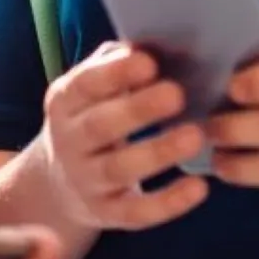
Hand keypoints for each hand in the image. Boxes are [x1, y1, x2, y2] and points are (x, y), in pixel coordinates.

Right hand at [34, 42, 210, 230]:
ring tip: (195, 136)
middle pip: (100, 127)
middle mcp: (68, 142)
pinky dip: (168, 203)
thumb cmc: (91, 117)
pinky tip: (200, 187)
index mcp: (64, 101)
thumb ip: (115, 65)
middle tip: (177, 94)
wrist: (57, 181)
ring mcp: (85, 181)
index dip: (115, 74)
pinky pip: (136, 213)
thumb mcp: (91, 89)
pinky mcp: (106, 214)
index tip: (150, 62)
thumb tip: (153, 44)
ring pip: (118, 169)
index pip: (84, 85)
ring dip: (157, 152)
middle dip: (138, 110)